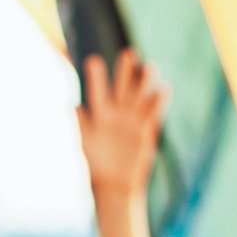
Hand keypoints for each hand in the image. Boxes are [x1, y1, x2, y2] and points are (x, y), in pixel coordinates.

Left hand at [77, 49, 168, 194]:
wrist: (115, 183)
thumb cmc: (97, 162)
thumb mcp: (86, 142)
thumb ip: (81, 123)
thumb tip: (73, 106)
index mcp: (99, 113)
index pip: (97, 91)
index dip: (96, 77)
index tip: (93, 60)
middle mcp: (117, 113)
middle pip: (122, 88)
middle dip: (125, 72)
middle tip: (128, 53)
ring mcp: (133, 119)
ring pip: (139, 96)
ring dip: (144, 82)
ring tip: (149, 67)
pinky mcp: (147, 129)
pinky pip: (153, 112)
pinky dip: (157, 102)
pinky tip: (163, 89)